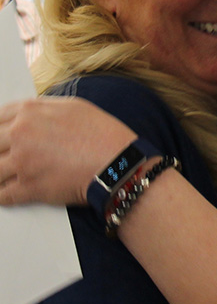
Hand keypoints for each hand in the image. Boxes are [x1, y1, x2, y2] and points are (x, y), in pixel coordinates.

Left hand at [0, 97, 134, 205]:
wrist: (118, 164)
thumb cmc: (103, 135)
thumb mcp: (73, 107)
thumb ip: (43, 109)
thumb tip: (28, 116)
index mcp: (30, 112)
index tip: (0, 139)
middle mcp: (20, 135)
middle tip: (4, 159)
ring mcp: (22, 162)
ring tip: (4, 177)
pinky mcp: (29, 188)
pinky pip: (2, 195)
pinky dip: (2, 196)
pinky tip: (5, 194)